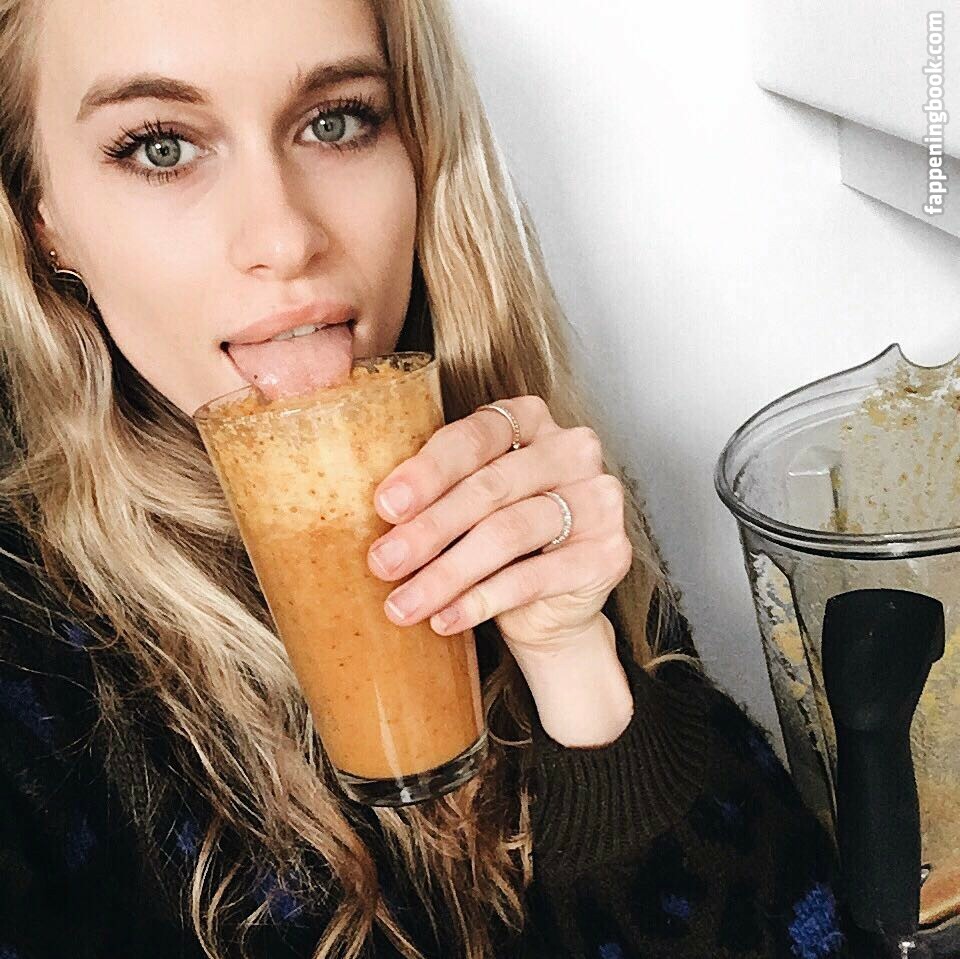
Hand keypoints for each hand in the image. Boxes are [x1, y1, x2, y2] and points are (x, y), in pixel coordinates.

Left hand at [366, 395, 633, 660]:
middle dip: (428, 530)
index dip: (426, 472)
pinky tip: (445, 619)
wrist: (550, 606)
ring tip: (403, 604)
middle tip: (382, 563)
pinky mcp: (608, 552)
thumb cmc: (499, 543)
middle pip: (489, 487)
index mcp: (530, 420)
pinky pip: (534, 578)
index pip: (474, 436)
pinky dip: (482, 601)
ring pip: (508, 533)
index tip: (384, 507)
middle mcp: (572, 450)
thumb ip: (434, 493)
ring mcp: (597, 499)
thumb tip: (375, 513)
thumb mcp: (465, 505)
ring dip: (446, 574)